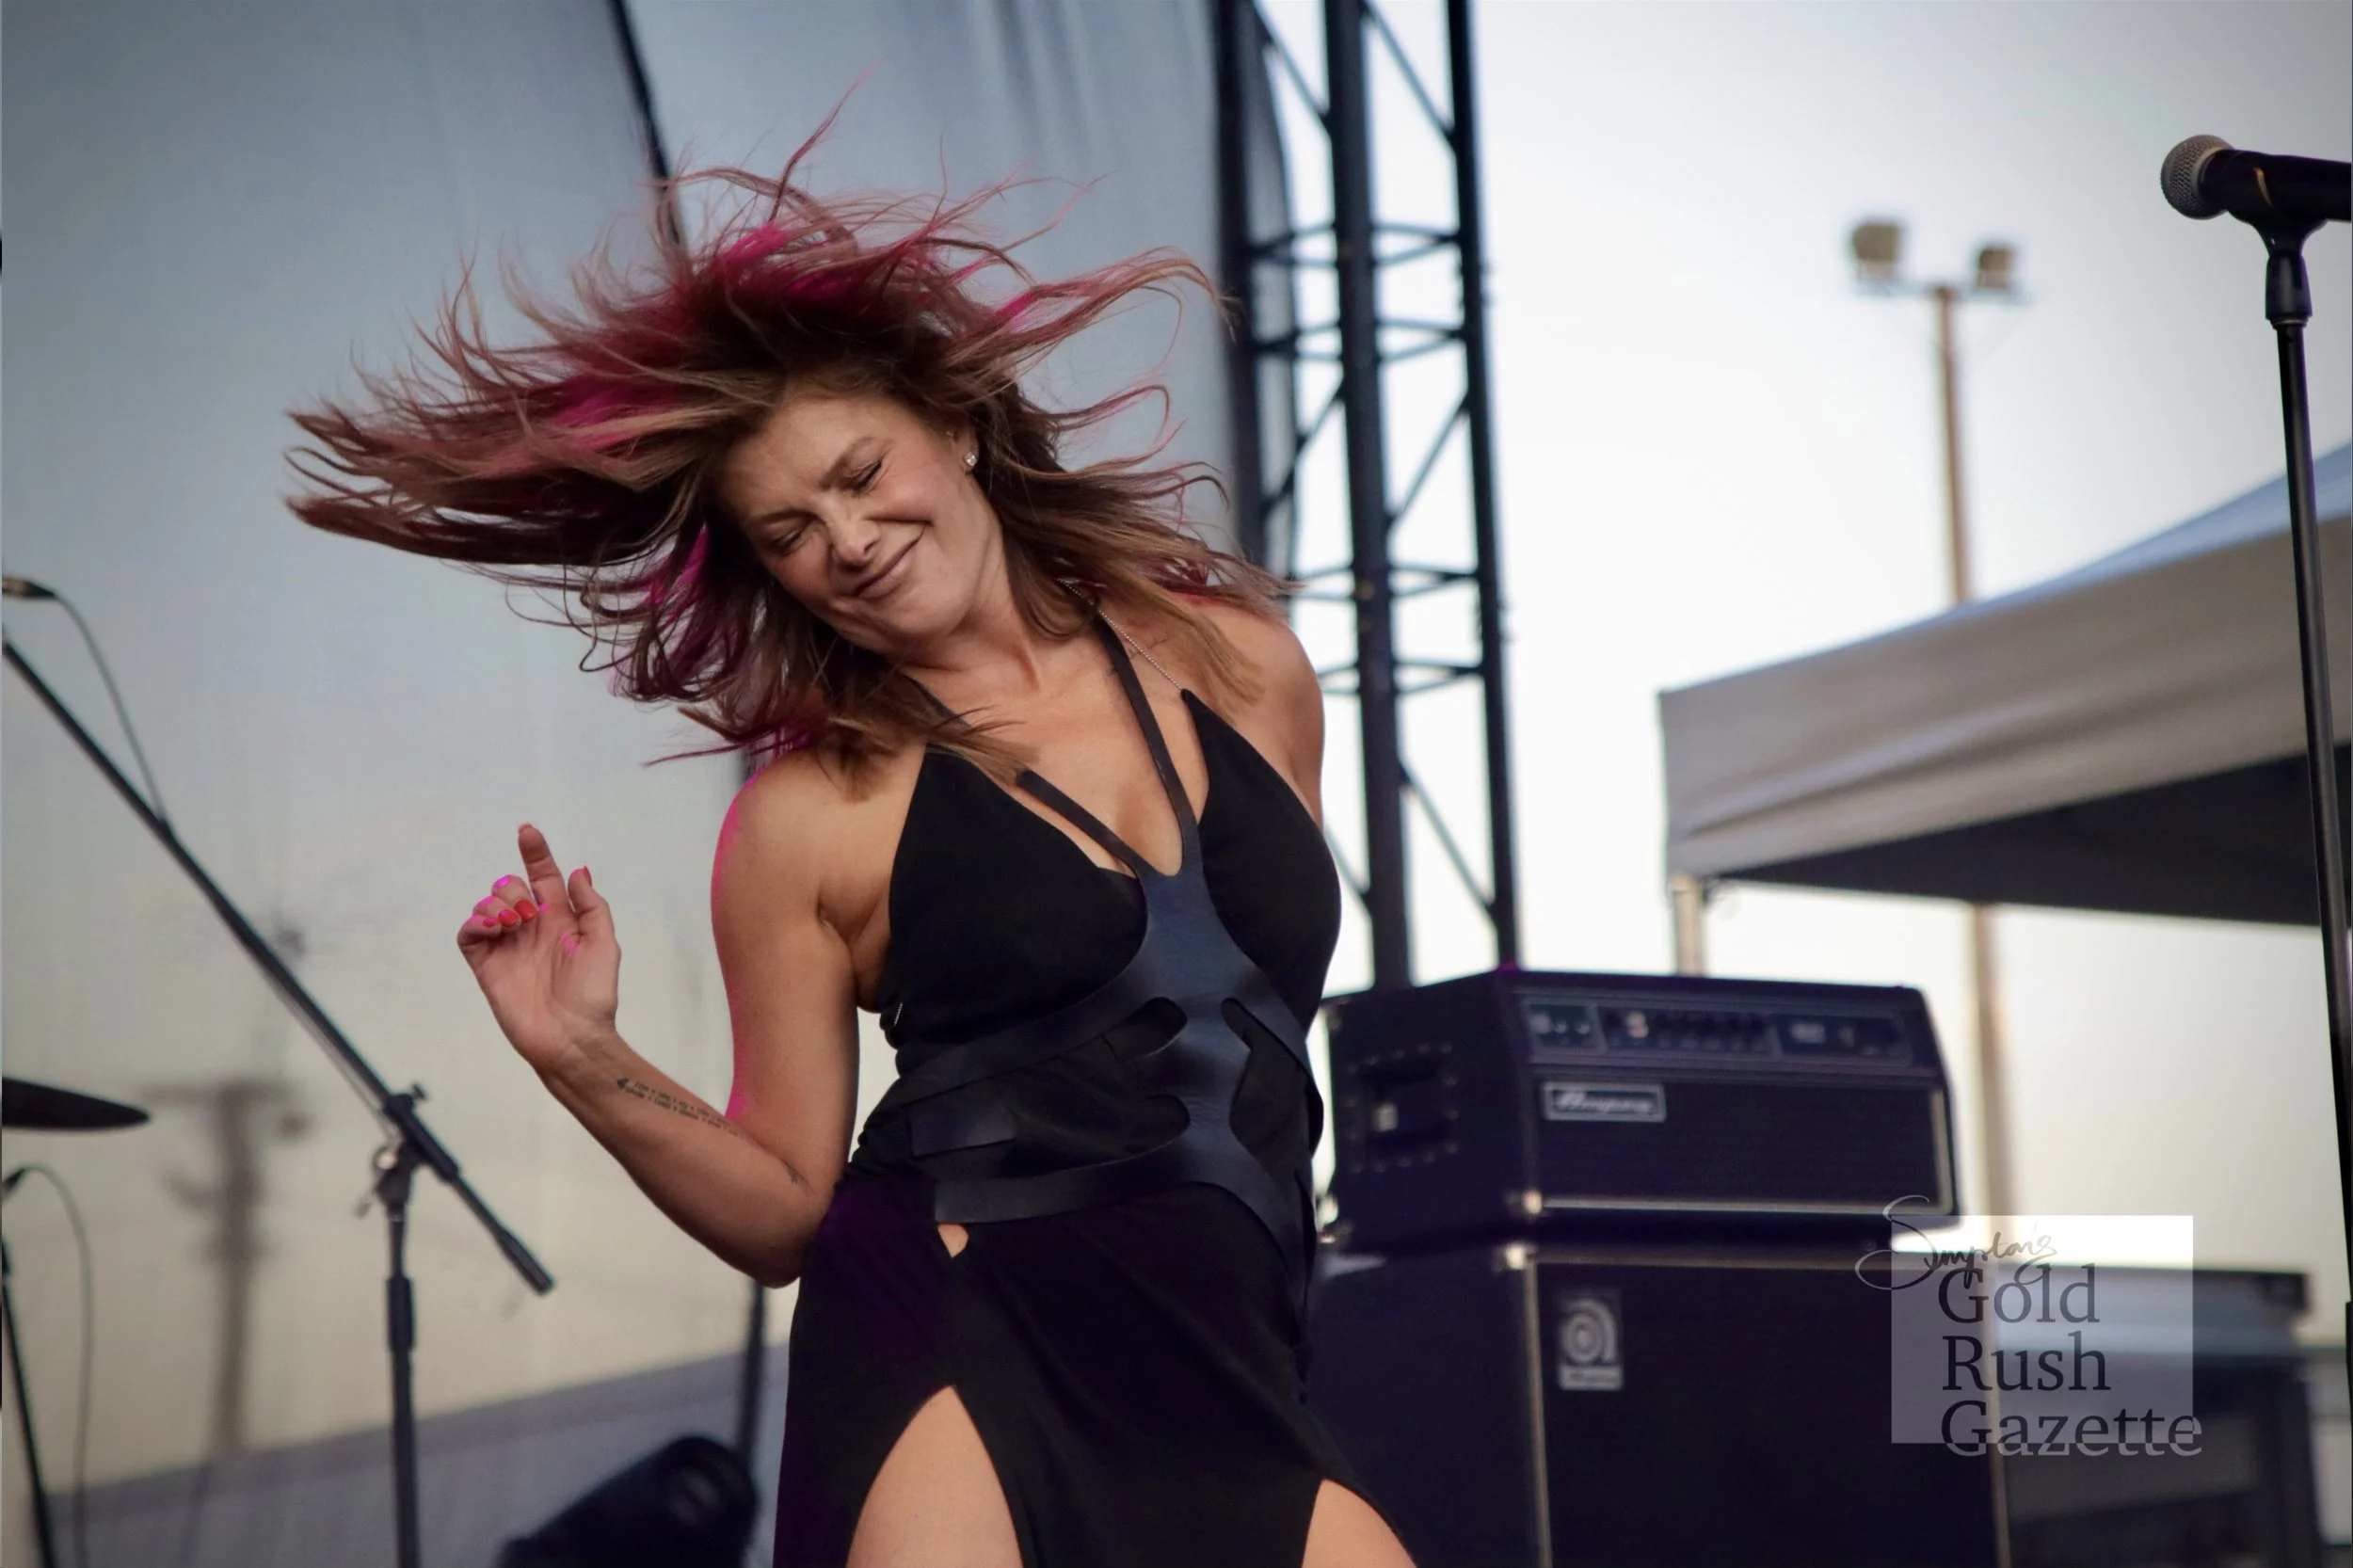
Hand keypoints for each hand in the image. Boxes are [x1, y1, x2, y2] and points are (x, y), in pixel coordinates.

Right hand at [456, 823, 618, 1074]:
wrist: (571, 1037)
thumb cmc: (593, 994)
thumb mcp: (604, 944)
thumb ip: (591, 906)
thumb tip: (577, 871)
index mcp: (561, 921)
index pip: (544, 878)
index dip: (535, 854)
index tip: (527, 830)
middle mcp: (531, 929)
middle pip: (510, 887)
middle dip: (514, 889)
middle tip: (528, 914)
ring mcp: (507, 946)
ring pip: (488, 904)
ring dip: (497, 904)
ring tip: (513, 924)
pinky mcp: (487, 966)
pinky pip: (469, 933)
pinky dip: (476, 922)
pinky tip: (495, 929)